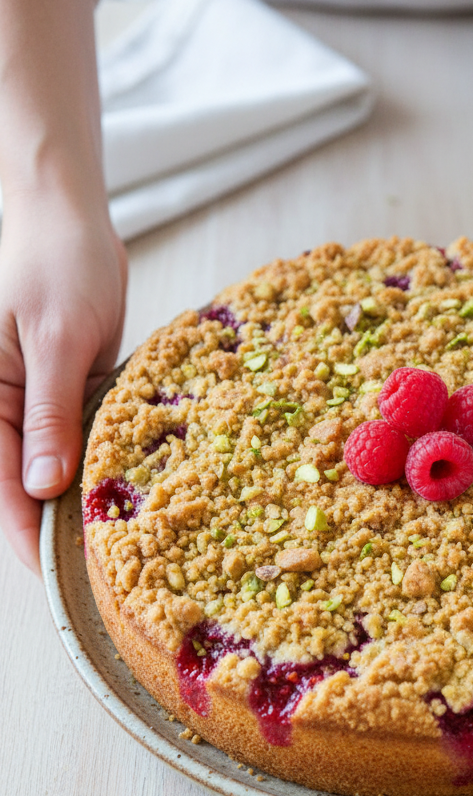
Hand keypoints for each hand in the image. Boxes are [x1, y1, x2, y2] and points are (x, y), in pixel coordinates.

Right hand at [0, 193, 126, 572]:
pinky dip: (106, 462)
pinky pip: (85, 440)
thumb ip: (49, 413)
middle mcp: (8, 410)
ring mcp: (41, 404)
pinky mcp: (73, 394)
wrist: (70, 217)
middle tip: (107, 572)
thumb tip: (43, 486)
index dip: (29, 536)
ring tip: (127, 544)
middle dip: (63, 526)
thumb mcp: (55, 337)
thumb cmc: (53, 261)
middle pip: (30, 487)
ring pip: (61, 469)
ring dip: (90, 498)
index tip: (60, 578)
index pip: (4, 487)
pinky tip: (136, 490)